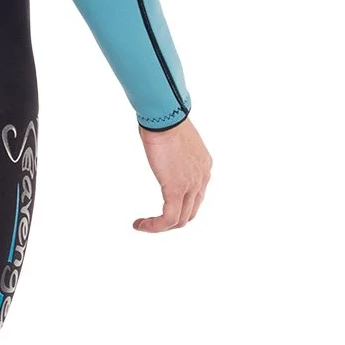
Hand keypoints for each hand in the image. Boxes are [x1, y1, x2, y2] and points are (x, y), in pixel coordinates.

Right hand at [133, 115, 209, 231]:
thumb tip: (161, 148)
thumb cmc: (164, 120)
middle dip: (171, 220)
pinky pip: (168, 218)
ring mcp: (192, 185)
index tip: (161, 207)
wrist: (165, 117)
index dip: (180, 206)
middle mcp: (202, 178)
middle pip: (191, 212)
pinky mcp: (176, 189)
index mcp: (203, 166)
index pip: (196, 197)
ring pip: (180, 220)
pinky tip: (140, 225)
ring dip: (161, 226)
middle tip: (152, 221)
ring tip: (144, 225)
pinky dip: (155, 226)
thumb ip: (174, 152)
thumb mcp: (175, 140)